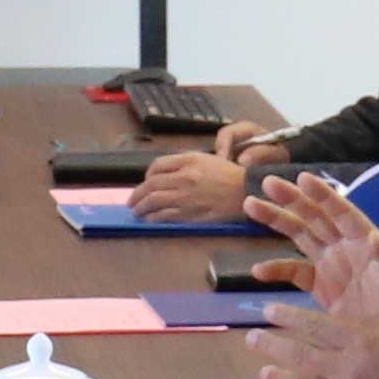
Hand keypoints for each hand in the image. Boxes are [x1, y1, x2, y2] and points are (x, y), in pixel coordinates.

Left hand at [128, 147, 258, 221]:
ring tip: (136, 212)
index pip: (157, 165)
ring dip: (141, 207)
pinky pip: (165, 216)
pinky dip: (153, 218)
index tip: (145, 181)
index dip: (146, 174)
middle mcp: (184, 177)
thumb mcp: (208, 159)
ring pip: (154, 201)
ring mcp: (186, 196)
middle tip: (131, 201)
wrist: (246, 191)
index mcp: (189, 160)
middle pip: (151, 184)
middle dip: (137, 194)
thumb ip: (187, 163)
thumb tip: (167, 173)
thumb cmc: (230, 175)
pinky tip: (149, 219)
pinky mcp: (190, 213)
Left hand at [242, 304, 378, 378]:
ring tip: (265, 373)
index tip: (268, 312)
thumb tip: (342, 330)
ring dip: (280, 377)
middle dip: (271, 345)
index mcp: (356, 338)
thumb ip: (366, 326)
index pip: (312, 325)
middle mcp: (343, 367)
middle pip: (298, 354)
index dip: (287, 317)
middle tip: (252, 340)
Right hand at [247, 174, 378, 324]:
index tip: (302, 178)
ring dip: (277, 220)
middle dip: (291, 199)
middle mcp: (344, 245)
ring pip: (299, 235)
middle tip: (267, 182)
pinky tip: (258, 271)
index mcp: (364, 239)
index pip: (341, 211)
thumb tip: (375, 238)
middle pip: (314, 216)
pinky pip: (294, 273)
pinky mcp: (320, 287)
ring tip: (251, 205)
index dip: (323, 195)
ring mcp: (330, 265)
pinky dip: (276, 270)